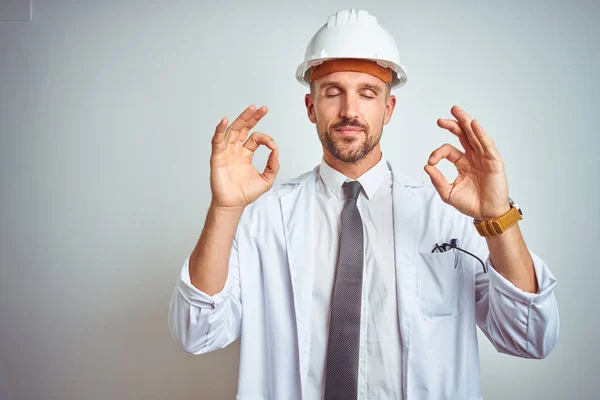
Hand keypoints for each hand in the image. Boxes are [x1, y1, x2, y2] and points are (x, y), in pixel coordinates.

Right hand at [210, 105, 279, 210]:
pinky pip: (217, 141)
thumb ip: (273, 166)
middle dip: (252, 117)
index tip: (273, 146)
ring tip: (250, 109)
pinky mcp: (217, 157)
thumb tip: (276, 152)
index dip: (265, 139)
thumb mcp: (266, 180)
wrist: (233, 204)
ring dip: (241, 119)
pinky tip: (224, 121)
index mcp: (246, 154)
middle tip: (262, 109)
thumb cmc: (246, 193)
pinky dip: (219, 130)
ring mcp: (226, 152)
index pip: (255, 138)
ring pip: (232, 131)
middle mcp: (235, 150)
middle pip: (243, 128)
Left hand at [424, 105, 509, 220]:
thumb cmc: (470, 204)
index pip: (448, 150)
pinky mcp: (494, 161)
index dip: (438, 153)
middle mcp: (473, 157)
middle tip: (440, 120)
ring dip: (466, 122)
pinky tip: (473, 124)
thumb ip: (437, 180)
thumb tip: (427, 166)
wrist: (486, 214)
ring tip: (457, 111)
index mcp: (462, 163)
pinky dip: (480, 134)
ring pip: (474, 135)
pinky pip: (487, 144)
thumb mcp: (448, 193)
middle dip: (453, 124)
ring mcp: (484, 158)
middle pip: (463, 135)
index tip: (431, 161)